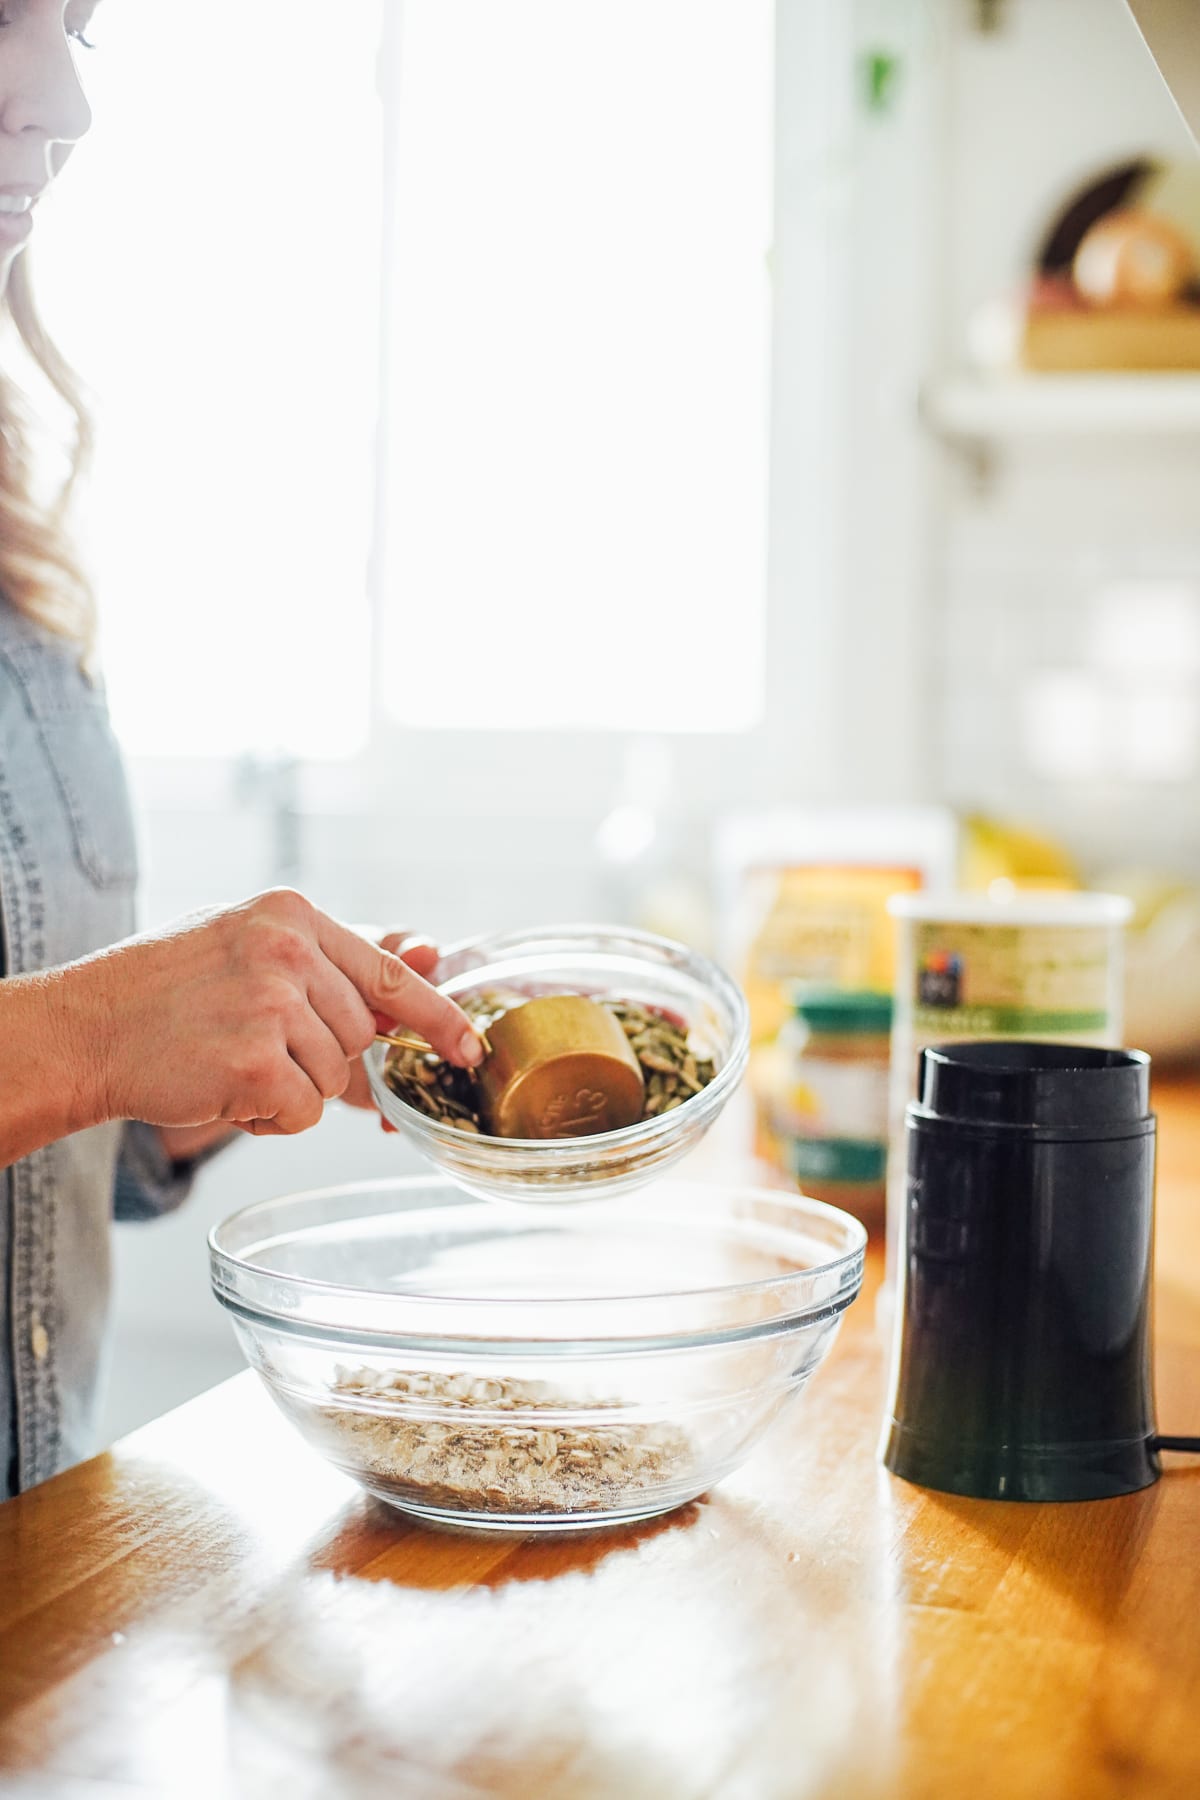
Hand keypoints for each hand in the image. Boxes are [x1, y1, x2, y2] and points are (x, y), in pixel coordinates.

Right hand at [69, 889, 483, 1137]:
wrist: (83, 1029)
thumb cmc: (166, 991)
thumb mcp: (247, 945)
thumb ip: (329, 960)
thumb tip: (431, 959)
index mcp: (290, 913)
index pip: (389, 971)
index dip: (437, 1017)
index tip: (469, 1048)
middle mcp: (287, 950)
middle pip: (360, 1035)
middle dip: (321, 1058)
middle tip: (256, 1048)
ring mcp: (272, 1004)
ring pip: (334, 1076)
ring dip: (290, 1088)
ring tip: (230, 1063)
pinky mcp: (255, 1060)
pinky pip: (303, 1111)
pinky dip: (270, 1117)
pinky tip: (223, 1090)